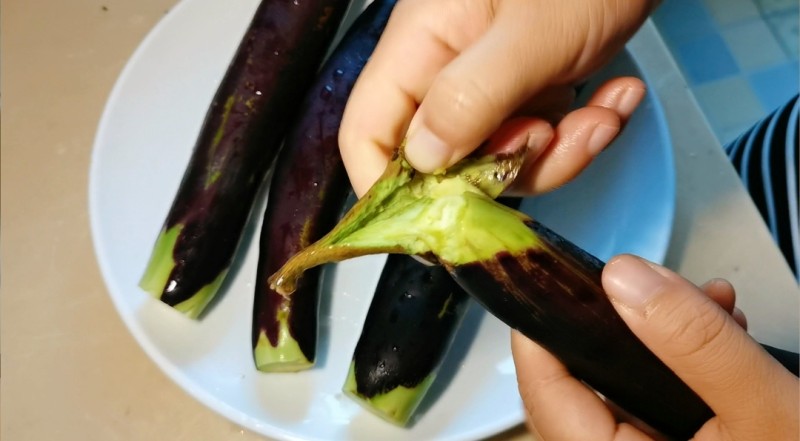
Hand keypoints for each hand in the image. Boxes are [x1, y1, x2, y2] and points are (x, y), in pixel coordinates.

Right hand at [339, 0, 658, 196]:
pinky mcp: (530, 89)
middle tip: (554, 137)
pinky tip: (616, 96)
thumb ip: (470, 98)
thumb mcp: (532, 35)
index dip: (388, 190)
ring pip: (499, 160)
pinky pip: (541, 139)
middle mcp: (445, 72)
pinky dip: (583, 131)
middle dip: (506, 169)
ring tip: (603, 114)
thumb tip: (422, 163)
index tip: (438, 226)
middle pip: (443, 162)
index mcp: (419, 48)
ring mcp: (489, 84)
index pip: (365, 135)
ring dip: (559, 152)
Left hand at [511, 255, 798, 439]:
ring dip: (663, 338)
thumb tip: (625, 277)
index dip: (541, 328)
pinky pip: (662, 404)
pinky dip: (687, 366)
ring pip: (628, 388)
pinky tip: (727, 333)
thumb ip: (693, 342)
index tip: (552, 274)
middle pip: (585, 383)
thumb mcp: (763, 410)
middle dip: (624, 323)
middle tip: (654, 283)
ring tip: (711, 302)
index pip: (546, 392)